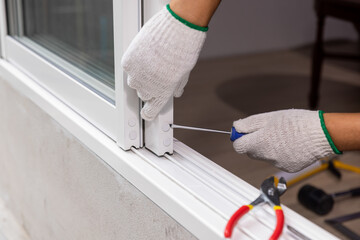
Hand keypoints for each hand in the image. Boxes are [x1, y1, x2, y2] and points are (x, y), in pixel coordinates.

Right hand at [121, 5, 206, 120]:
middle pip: (143, 95)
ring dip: (140, 76)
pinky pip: (129, 66)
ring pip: (134, 81)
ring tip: (150, 62)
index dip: (149, 113)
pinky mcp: (128, 62)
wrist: (176, 30)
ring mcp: (136, 75)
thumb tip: (176, 92)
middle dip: (149, 88)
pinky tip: (144, 53)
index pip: (151, 111)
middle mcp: (148, 88)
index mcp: (163, 93)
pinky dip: (134, 62)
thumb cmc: (184, 50)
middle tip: (155, 75)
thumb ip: (177, 85)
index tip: (147, 112)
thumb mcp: (184, 72)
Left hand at [233, 109, 338, 171]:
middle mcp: (266, 156)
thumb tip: (236, 128)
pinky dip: (281, 153)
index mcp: (260, 143)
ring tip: (283, 136)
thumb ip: (249, 124)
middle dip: (254, 142)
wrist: (322, 134)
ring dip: (268, 148)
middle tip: (267, 131)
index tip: (244, 132)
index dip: (240, 138)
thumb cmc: (296, 123)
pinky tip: (291, 144)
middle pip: (251, 152)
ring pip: (265, 156)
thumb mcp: (269, 118)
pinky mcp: (288, 167)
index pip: (238, 147)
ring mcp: (277, 164)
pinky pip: (277, 160)